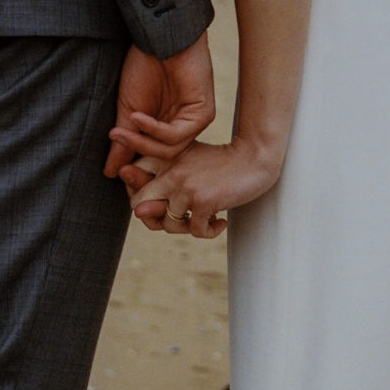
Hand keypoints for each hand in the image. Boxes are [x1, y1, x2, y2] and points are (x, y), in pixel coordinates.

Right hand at [104, 33, 215, 182]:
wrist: (159, 38)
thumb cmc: (144, 66)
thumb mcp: (128, 108)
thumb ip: (123, 141)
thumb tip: (109, 172)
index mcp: (165, 127)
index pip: (153, 158)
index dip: (133, 166)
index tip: (109, 171)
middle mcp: (182, 127)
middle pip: (161, 158)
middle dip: (136, 156)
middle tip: (116, 148)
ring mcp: (194, 121)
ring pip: (169, 150)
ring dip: (142, 143)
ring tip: (121, 131)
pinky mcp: (204, 114)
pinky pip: (177, 135)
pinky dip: (154, 129)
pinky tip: (138, 117)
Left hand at [132, 140, 282, 239]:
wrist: (254, 157)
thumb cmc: (222, 163)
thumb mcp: (189, 165)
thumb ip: (163, 186)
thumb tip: (137, 212)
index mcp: (164, 159)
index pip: (134, 186)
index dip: (143, 201)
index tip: (163, 204)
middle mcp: (170, 173)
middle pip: (139, 206)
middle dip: (153, 219)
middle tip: (178, 219)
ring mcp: (185, 187)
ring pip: (168, 225)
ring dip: (187, 228)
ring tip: (203, 219)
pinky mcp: (203, 201)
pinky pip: (196, 231)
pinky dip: (210, 231)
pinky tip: (220, 221)